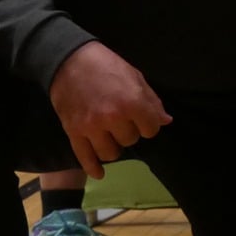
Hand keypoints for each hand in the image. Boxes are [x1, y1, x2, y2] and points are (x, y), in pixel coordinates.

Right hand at [47, 42, 169, 177]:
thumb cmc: (107, 66)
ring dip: (113, 146)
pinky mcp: (73, 132)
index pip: (151, 130)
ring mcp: (91, 127)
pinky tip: (99, 174)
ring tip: (111, 135)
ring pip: (110, 153)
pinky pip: (85, 158)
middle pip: (130, 141)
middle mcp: (113, 118)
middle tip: (122, 120)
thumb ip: (151, 102)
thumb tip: (165, 121)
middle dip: (130, 132)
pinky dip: (93, 168)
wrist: (69, 61)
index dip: (148, 124)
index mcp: (132, 102)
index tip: (142, 119)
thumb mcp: (136, 77)